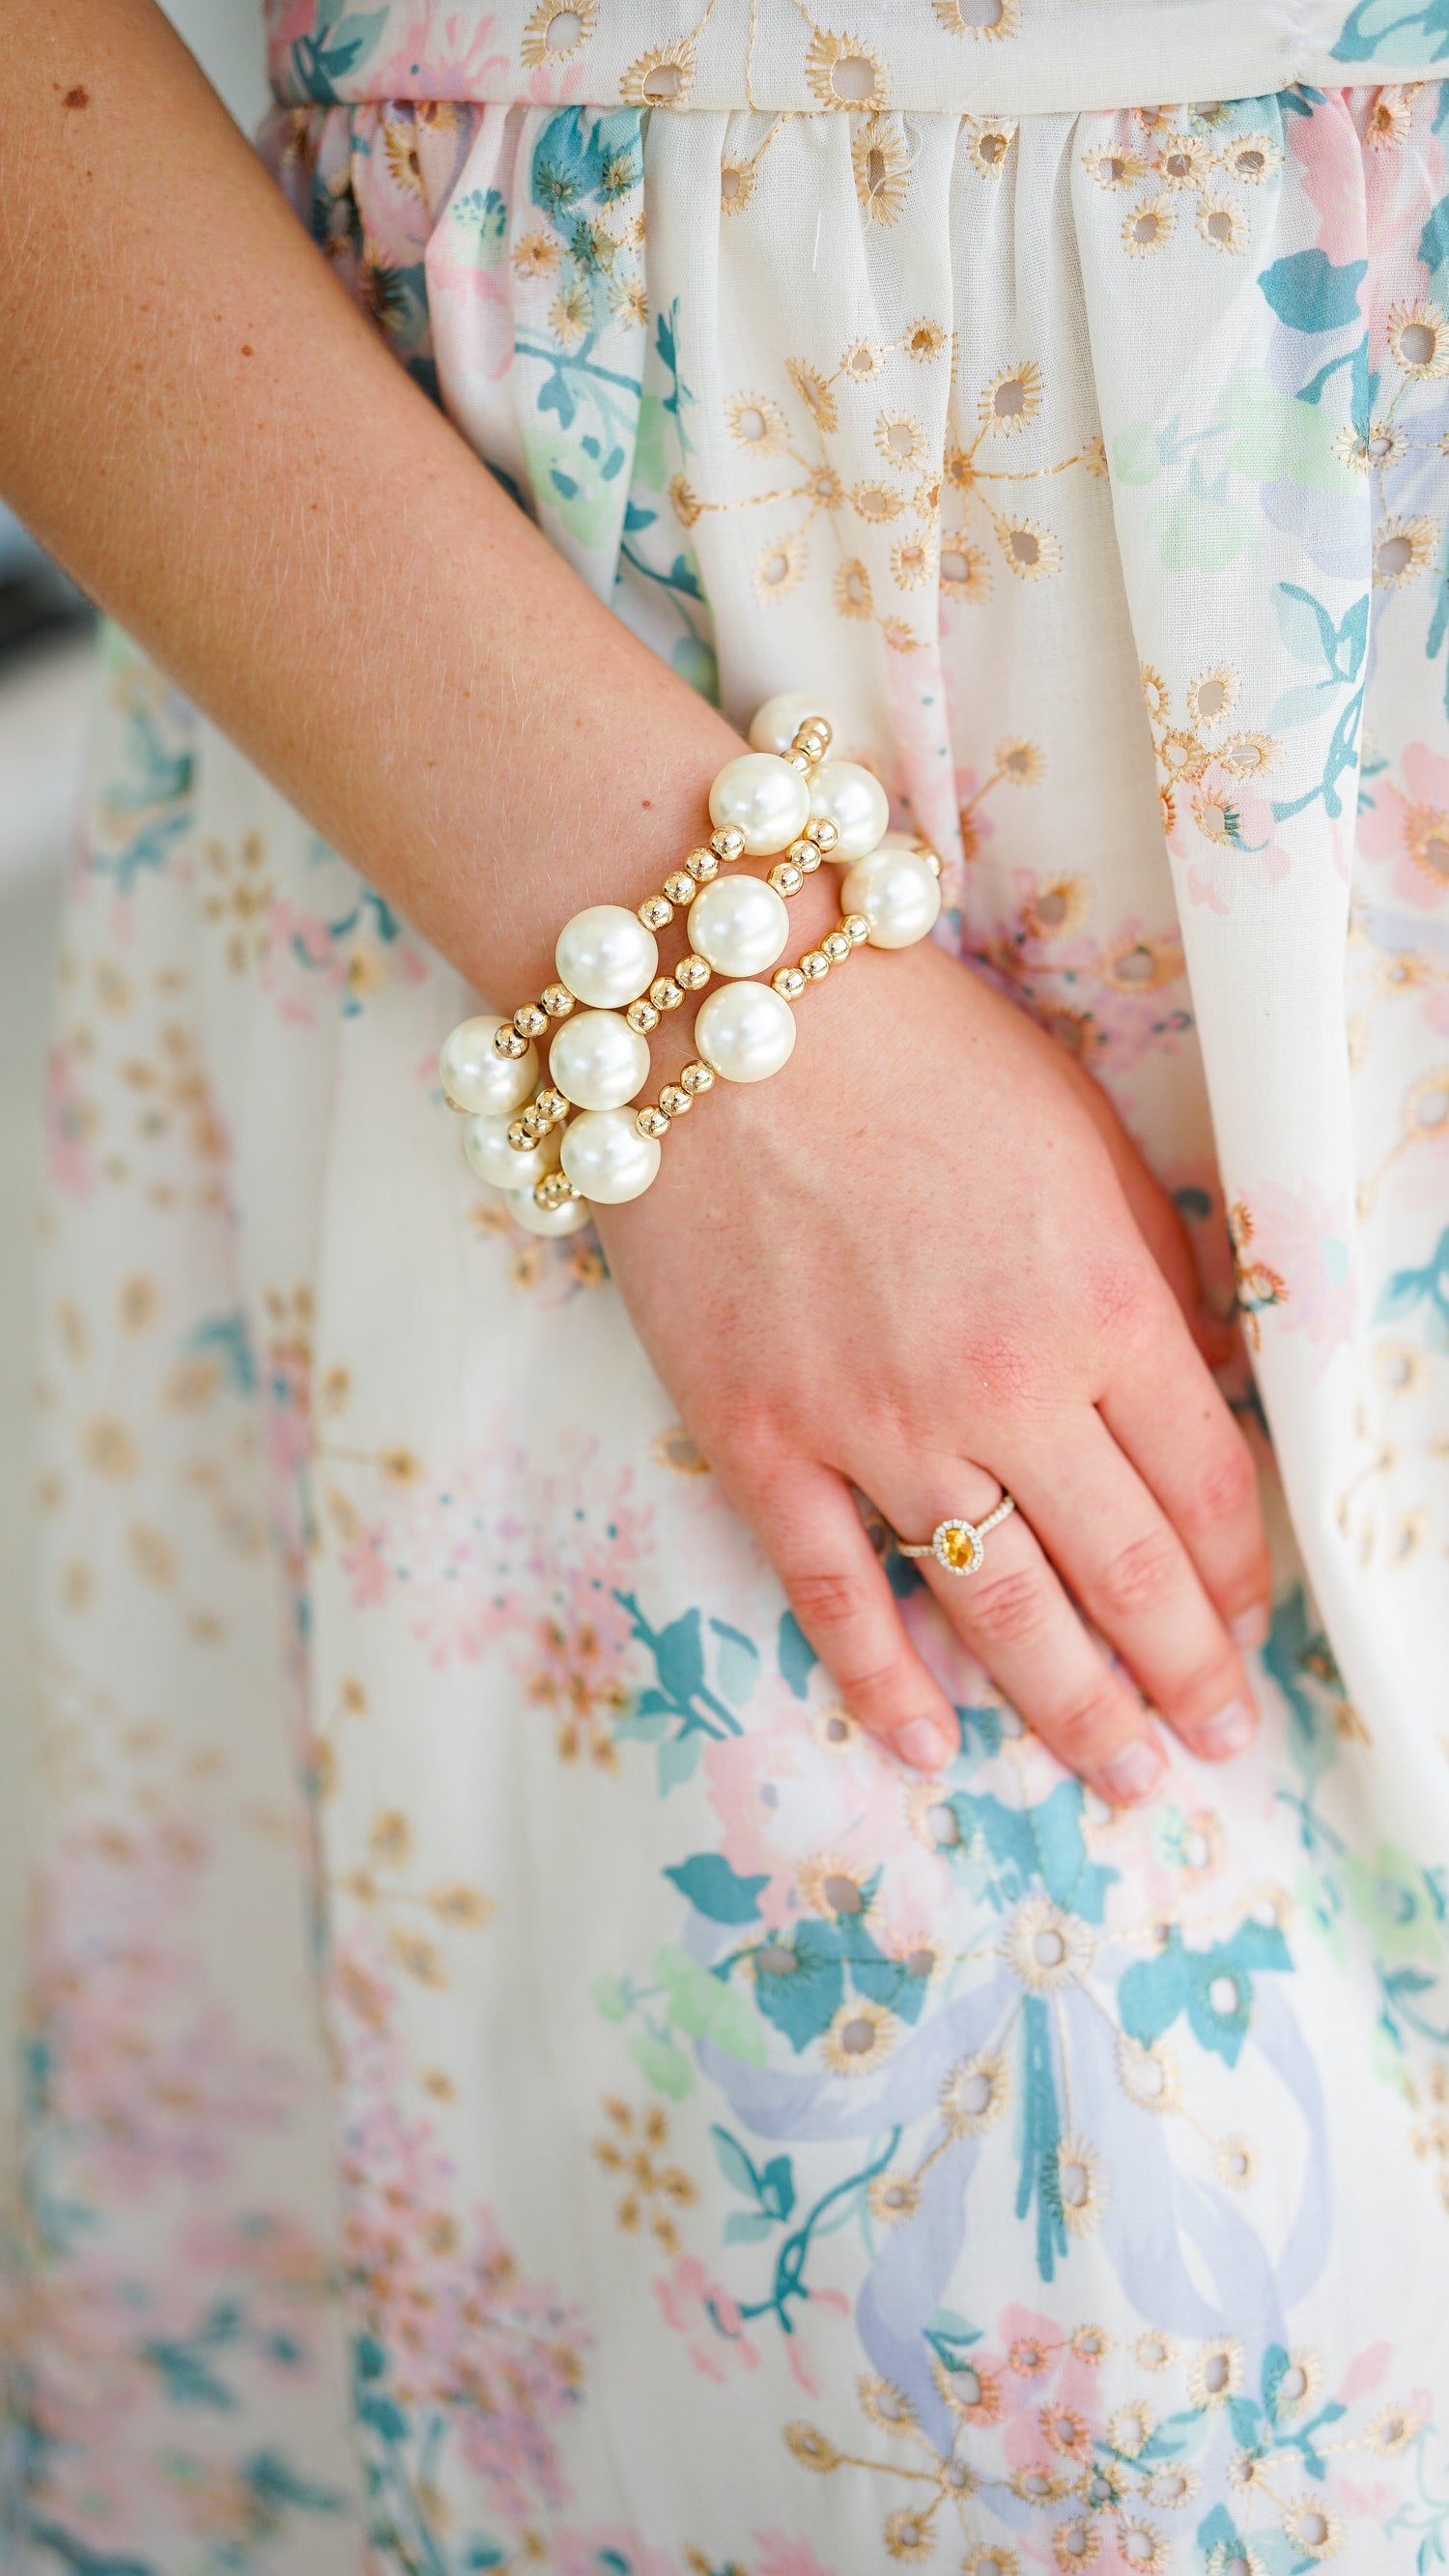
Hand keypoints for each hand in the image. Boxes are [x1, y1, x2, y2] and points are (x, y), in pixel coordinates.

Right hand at [596, 924, 1270, 1803]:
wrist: (716, 1014)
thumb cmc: (917, 1052)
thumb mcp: (1085, 1138)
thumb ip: (1155, 1272)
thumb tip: (1203, 1385)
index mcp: (1103, 1306)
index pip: (1204, 1489)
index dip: (1237, 1578)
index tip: (1246, 1626)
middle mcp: (1004, 1389)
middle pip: (1124, 1572)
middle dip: (1183, 1673)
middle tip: (1216, 1743)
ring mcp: (874, 1427)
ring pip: (998, 1608)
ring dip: (1072, 1707)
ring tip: (1121, 1773)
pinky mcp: (758, 1440)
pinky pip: (832, 1593)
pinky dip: (884, 1682)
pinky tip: (928, 1743)